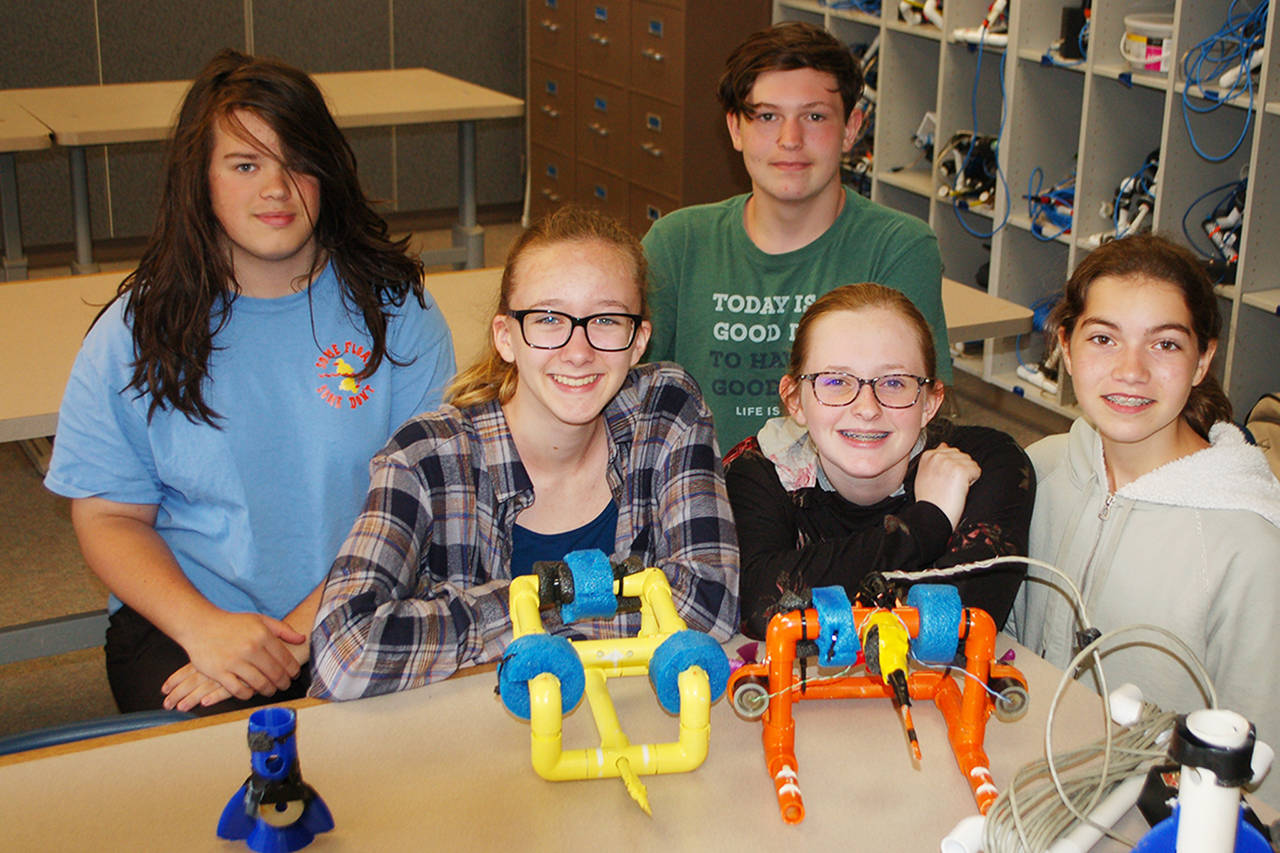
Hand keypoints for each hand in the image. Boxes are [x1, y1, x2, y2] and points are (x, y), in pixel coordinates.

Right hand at [162, 637, 310, 710]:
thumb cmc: (232, 623)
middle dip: (283, 683)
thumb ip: (283, 629)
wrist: (200, 625)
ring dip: (268, 690)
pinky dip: (248, 694)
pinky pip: (239, 690)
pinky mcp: (219, 673)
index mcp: (262, 635)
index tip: (294, 675)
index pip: (285, 658)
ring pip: (260, 684)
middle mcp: (250, 648)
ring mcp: (234, 661)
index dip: (292, 670)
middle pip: (275, 673)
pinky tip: (251, 692)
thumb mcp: (259, 619)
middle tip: (284, 685)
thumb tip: (302, 639)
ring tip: (270, 690)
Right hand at [913, 443, 981, 529]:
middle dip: (960, 470)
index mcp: (928, 455)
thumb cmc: (929, 499)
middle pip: (962, 456)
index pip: (950, 451)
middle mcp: (938, 455)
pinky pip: (977, 471)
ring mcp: (949, 462)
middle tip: (949, 486)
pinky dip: (972, 482)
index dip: (951, 467)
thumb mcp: (924, 474)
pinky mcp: (961, 470)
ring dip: (967, 476)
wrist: (931, 515)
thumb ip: (934, 459)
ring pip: (971, 463)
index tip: (944, 479)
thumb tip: (944, 445)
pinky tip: (960, 490)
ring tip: (954, 488)